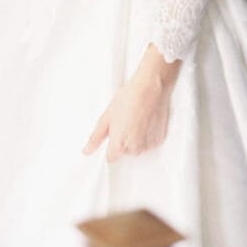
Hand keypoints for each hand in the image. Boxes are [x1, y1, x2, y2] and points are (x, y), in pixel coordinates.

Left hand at [83, 45, 180, 161]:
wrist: (149, 88)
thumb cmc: (128, 99)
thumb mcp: (106, 116)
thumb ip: (96, 137)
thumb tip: (87, 150)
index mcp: (119, 145)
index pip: (111, 158)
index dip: (110, 146)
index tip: (112, 136)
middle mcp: (134, 149)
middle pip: (124, 152)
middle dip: (122, 140)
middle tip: (124, 122)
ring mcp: (148, 145)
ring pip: (137, 147)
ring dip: (135, 138)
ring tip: (134, 119)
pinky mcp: (158, 139)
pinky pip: (148, 142)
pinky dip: (146, 134)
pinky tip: (144, 121)